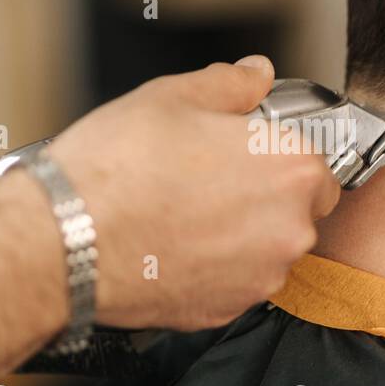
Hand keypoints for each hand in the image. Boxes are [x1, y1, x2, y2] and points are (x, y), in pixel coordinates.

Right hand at [44, 55, 340, 329]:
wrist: (65, 241)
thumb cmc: (115, 169)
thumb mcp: (174, 96)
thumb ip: (231, 84)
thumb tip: (256, 75)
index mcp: (291, 169)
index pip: (319, 166)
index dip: (280, 158)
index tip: (250, 156)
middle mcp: (290, 229)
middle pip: (295, 212)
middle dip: (261, 197)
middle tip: (206, 182)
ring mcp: (260, 277)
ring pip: (264, 250)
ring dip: (237, 235)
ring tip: (181, 214)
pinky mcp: (227, 311)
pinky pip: (233, 283)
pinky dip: (211, 268)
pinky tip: (171, 245)